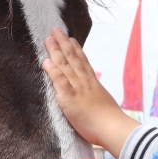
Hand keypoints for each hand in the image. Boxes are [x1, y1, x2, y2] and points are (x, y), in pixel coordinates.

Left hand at [42, 27, 139, 155]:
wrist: (112, 128)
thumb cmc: (110, 122)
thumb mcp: (104, 105)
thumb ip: (96, 99)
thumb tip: (94, 100)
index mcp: (94, 83)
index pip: (84, 62)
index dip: (77, 49)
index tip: (71, 39)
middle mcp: (85, 81)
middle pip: (73, 58)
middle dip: (64, 43)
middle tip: (56, 30)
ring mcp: (77, 87)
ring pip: (65, 64)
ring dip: (56, 50)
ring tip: (49, 38)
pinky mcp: (69, 97)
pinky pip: (59, 80)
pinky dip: (52, 69)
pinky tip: (46, 61)